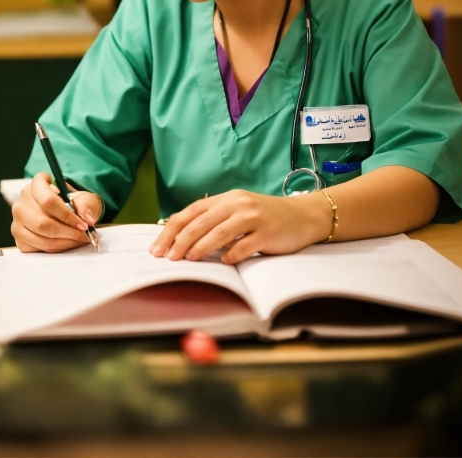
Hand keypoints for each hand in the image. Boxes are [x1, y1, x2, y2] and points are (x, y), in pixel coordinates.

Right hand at [11, 172, 102, 252]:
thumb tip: (87, 219)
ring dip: (64, 242)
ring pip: (41, 237)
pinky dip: (57, 249)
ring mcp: (17, 221)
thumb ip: (86, 205)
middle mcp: (21, 202)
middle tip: (84, 235)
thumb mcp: (83, 197)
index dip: (67, 215)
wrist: (63, 210)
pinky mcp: (19, 238)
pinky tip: (68, 243)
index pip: (48, 200)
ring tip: (80, 240)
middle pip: (43, 222)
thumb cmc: (72, 201)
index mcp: (36, 184)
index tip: (83, 224)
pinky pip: (38, 248)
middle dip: (68, 232)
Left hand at [149, 190, 332, 263]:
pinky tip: (223, 263)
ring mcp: (253, 217)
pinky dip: (232, 254)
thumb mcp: (238, 211)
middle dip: (180, 240)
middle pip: (201, 222)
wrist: (303, 216)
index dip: (172, 230)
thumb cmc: (266, 217)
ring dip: (201, 246)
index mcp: (226, 198)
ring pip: (220, 232)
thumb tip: (181, 237)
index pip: (191, 212)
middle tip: (168, 257)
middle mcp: (238, 204)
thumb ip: (215, 219)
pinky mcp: (268, 232)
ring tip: (188, 259)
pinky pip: (246, 245)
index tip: (158, 247)